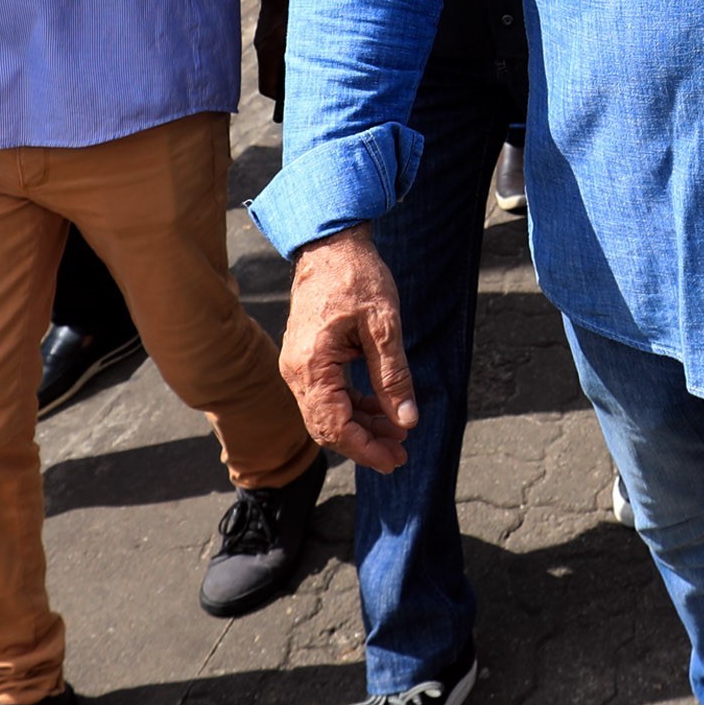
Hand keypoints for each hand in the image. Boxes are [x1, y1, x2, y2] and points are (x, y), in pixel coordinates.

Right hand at [279, 231, 417, 472]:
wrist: (331, 245)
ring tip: (398, 434)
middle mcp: (297, 371)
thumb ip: (393, 376)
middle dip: (365, 444)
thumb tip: (406, 420)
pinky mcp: (308, 359)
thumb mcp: (384, 326)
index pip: (335, 425)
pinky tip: (381, 411)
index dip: (365, 449)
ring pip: (328, 414)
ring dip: (361, 427)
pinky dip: (354, 408)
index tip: (395, 459)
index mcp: (312, 365)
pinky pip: (328, 396)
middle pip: (327, 427)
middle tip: (401, 453)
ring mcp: (299, 366)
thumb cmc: (357, 278)